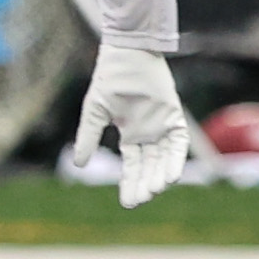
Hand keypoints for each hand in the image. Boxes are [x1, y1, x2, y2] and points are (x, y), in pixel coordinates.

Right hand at [70, 41, 196, 207]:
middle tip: (139, 201)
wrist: (127, 56)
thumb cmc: (110, 80)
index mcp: (131, 134)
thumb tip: (80, 165)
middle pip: (149, 167)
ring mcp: (163, 127)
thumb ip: (88, 137)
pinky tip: (171, 175)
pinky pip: (178, 144)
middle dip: (144, 184)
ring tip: (153, 191)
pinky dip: (175, 160)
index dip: (129, 183)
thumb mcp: (94, 112)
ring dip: (160, 176)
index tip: (127, 203)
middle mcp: (149, 134)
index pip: (132, 165)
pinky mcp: (174, 118)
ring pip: (164, 159)